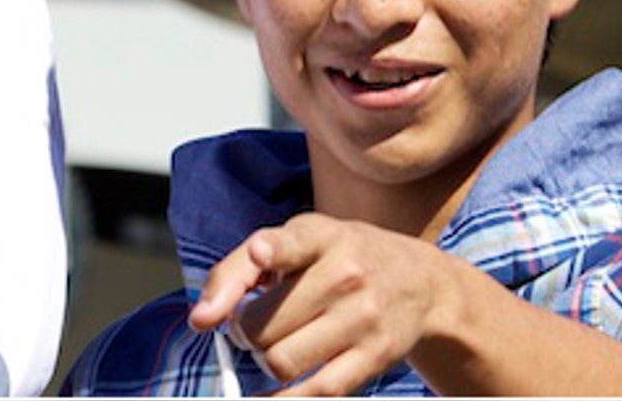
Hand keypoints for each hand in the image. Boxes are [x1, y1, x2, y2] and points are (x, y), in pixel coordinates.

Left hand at [188, 213, 458, 396]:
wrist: (420, 282)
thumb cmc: (338, 257)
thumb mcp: (297, 240)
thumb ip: (240, 268)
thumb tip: (201, 319)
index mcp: (320, 237)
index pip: (292, 242)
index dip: (270, 250)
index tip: (259, 254)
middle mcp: (345, 275)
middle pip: (262, 324)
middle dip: (242, 332)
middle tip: (250, 326)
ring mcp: (363, 318)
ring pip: (281, 361)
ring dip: (263, 361)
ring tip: (272, 346)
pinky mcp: (375, 356)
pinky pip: (317, 392)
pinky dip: (283, 400)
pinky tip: (271, 395)